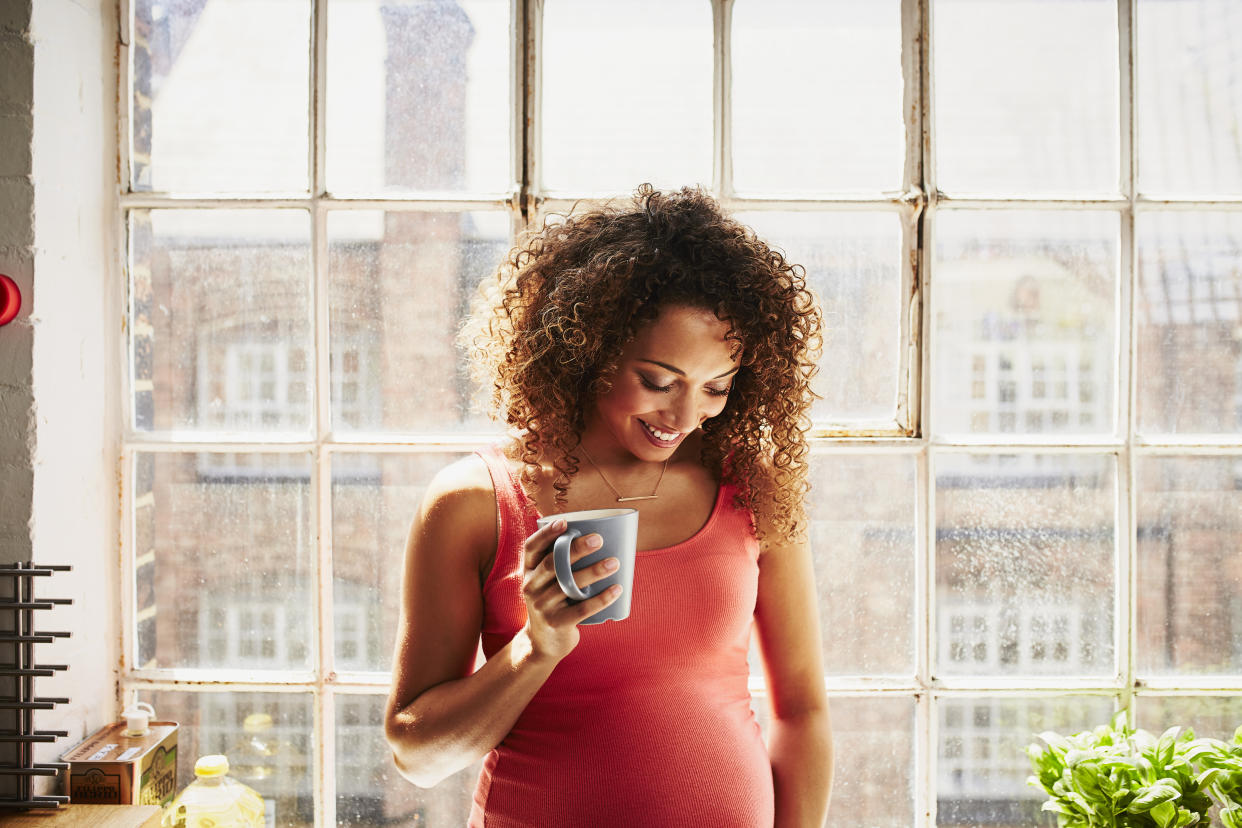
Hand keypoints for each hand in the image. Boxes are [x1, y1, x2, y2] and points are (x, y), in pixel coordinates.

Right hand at [520, 519, 622, 659]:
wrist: (542, 644)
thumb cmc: (552, 602)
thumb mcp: (545, 583)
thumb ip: (559, 563)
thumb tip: (596, 535)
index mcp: (527, 572)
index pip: (531, 548)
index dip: (546, 534)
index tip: (565, 522)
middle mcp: (530, 587)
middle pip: (553, 563)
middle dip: (576, 549)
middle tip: (599, 539)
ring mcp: (542, 607)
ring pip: (569, 585)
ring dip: (594, 571)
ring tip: (615, 562)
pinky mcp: (557, 623)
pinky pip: (582, 609)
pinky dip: (602, 598)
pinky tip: (617, 589)